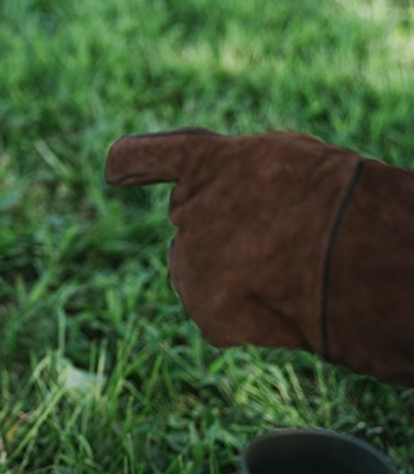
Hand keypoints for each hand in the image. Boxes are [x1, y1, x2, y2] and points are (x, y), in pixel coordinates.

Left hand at [105, 128, 413, 385]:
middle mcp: (185, 212)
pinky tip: (283, 304)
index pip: (147, 157)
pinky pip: (218, 316)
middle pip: (191, 224)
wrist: (356, 253)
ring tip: (291, 271)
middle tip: (281, 237)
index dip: (133, 163)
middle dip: (223, 231)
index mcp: (206, 163)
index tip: (116, 171)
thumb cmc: (338, 200)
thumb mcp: (286, 162)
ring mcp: (190, 264)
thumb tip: (229, 210)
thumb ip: (242, 177)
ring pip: (202, 274)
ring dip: (234, 276)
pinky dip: (247, 317)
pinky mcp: (205, 312)